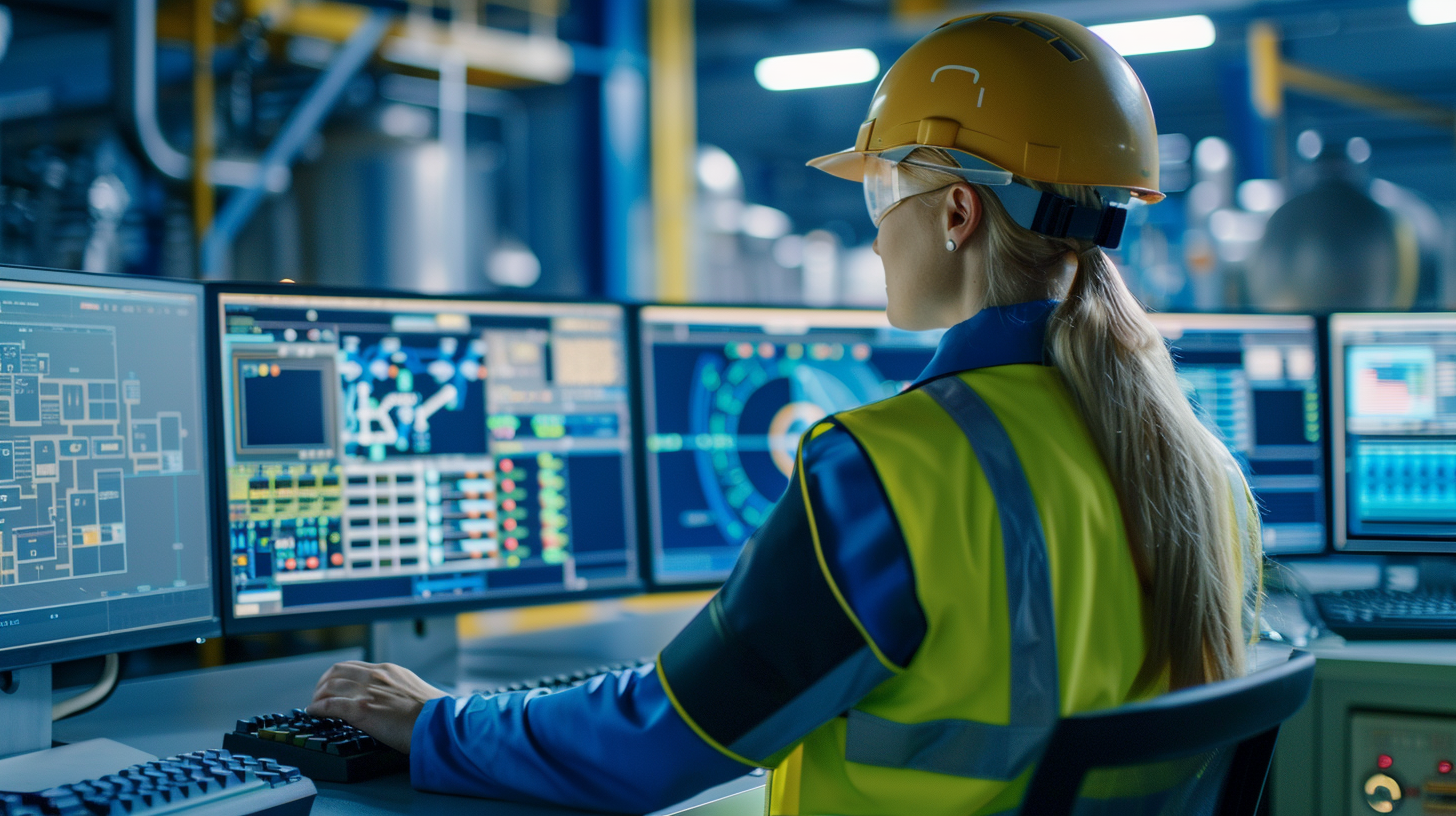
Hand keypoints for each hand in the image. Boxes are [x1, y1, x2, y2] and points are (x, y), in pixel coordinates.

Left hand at [307, 661, 448, 753]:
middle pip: (337, 671)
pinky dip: (317, 707)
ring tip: (314, 704)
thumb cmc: (432, 713)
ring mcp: (367, 691)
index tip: (334, 685)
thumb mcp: (413, 691)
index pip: (355, 667)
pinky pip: (330, 705)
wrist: (438, 723)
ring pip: (330, 685)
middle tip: (319, 694)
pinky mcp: (361, 709)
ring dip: (318, 695)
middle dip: (324, 682)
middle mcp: (376, 676)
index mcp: (389, 671)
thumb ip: (397, 690)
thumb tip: (389, 701)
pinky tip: (313, 712)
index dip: (338, 676)